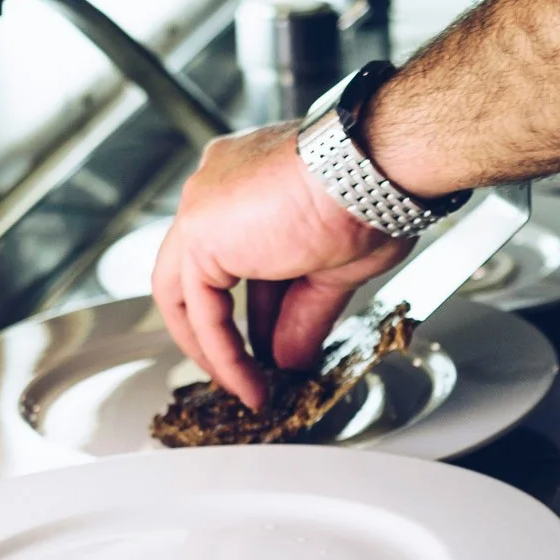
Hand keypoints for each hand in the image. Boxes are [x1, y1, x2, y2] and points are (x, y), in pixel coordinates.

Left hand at [151, 124, 412, 408]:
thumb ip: (303, 312)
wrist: (371, 171)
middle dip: (223, 330)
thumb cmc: (371, 193)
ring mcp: (202, 206)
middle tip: (247, 371)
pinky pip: (201, 310)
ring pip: (187, 292)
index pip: (240, 254)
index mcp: (250, 178)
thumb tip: (290, 357)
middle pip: (203, 272)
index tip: (272, 342)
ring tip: (247, 387)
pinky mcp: (199, 234)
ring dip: (217, 349)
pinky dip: (223, 353)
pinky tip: (249, 382)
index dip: (258, 307)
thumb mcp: (335, 267)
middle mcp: (217, 186)